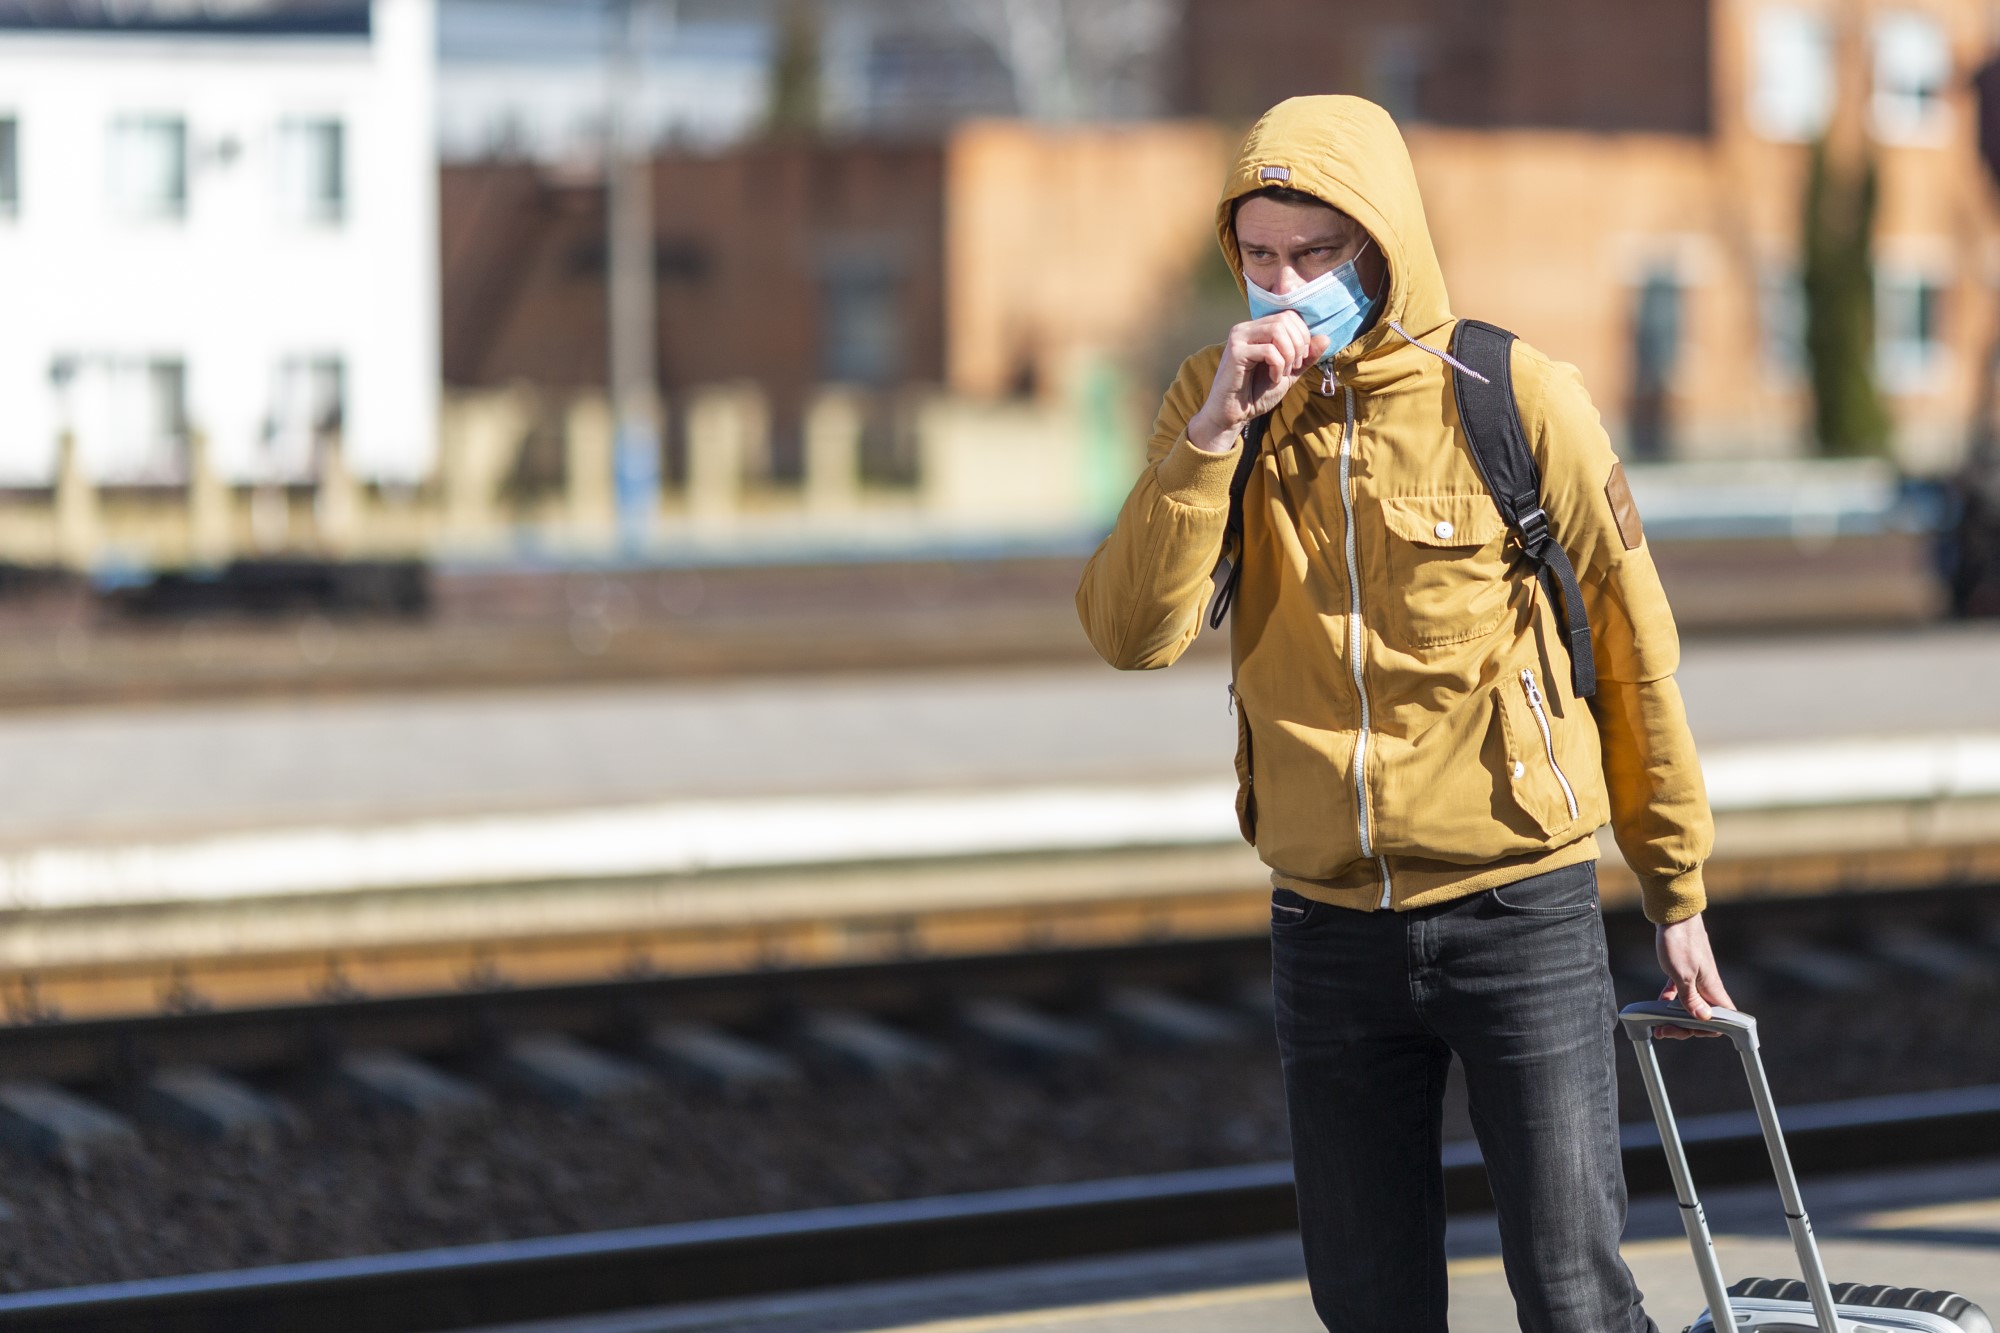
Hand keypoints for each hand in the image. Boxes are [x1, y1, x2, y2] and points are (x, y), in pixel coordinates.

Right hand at [1186, 313, 1331, 451]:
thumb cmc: (1256, 393)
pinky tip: (1272, 379)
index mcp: (1257, 329)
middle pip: (1285, 319)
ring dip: (1288, 354)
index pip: (1289, 315)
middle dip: (1298, 345)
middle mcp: (1246, 328)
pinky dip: (1277, 366)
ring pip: (1277, 330)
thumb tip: (1325, 337)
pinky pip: (1268, 350)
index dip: (1303, 335)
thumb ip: (1306, 357)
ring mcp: (1239, 338)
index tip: (1299, 360)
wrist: (1234, 415)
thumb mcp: (1288, 373)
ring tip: (1283, 372)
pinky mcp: (1235, 352)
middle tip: (1293, 367)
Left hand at [1654, 913, 1734, 1039]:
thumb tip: (1706, 1019)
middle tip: (1666, 1030)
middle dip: (1686, 1027)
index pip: (1724, 1017)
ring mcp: (1696, 977)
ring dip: (1676, 1016)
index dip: (1711, 1029)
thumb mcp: (1682, 975)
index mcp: (1712, 987)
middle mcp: (1707, 984)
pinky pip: (1679, 991)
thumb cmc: (1680, 942)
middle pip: (1703, 1015)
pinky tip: (1660, 1004)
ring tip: (1659, 1024)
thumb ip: (1692, 999)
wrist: (1674, 915)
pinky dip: (1670, 1000)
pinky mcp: (1683, 969)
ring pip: (1690, 1004)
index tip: (1692, 1032)